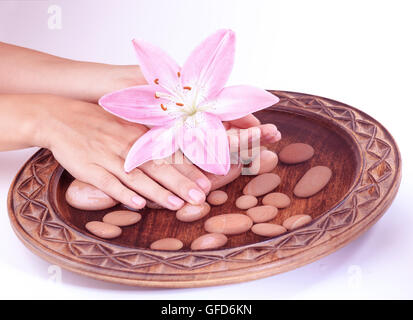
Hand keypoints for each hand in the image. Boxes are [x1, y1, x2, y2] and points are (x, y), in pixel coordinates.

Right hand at [22, 94, 210, 209]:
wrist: (60, 118)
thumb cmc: (98, 123)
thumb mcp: (126, 125)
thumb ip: (147, 139)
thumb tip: (172, 154)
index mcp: (138, 136)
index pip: (168, 155)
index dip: (188, 170)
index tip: (205, 183)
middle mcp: (127, 147)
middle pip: (158, 168)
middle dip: (181, 184)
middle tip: (200, 197)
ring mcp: (108, 157)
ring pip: (137, 177)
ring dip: (158, 192)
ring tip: (176, 204)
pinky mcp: (89, 168)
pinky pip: (108, 183)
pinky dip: (122, 193)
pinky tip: (137, 204)